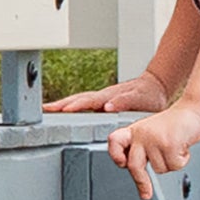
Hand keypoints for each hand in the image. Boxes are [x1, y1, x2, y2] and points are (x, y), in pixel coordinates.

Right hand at [45, 70, 169, 114]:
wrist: (155, 87)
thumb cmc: (149, 95)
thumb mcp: (140, 99)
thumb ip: (125, 101)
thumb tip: (108, 106)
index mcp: (109, 97)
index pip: (88, 102)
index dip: (75, 106)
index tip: (62, 110)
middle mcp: (102, 97)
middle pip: (77, 99)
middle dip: (60, 104)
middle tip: (44, 109)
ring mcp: (101, 99)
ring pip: (78, 100)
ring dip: (62, 105)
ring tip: (47, 110)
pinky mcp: (103, 103)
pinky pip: (84, 105)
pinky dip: (72, 107)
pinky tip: (65, 113)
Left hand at [109, 99, 199, 199]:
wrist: (195, 109)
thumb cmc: (176, 123)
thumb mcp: (154, 133)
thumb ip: (144, 149)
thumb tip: (140, 176)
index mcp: (135, 131)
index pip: (115, 141)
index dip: (116, 155)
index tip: (122, 165)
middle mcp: (142, 134)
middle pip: (134, 166)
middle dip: (141, 182)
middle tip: (146, 194)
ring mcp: (155, 139)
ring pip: (159, 168)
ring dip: (171, 163)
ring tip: (177, 147)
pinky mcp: (169, 144)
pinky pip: (174, 165)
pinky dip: (182, 160)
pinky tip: (184, 147)